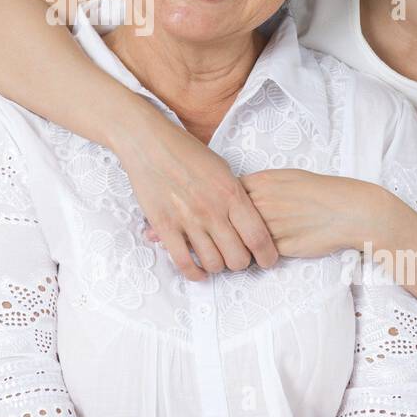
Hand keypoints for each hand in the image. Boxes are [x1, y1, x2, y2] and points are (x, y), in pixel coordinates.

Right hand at [116, 118, 279, 280]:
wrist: (149, 143)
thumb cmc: (187, 153)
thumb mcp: (222, 169)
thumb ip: (236, 196)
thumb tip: (249, 221)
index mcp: (231, 193)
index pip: (258, 237)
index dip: (267, 256)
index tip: (267, 261)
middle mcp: (212, 210)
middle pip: (238, 257)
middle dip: (241, 263)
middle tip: (236, 257)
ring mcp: (188, 220)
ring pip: (213, 264)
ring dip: (218, 267)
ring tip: (216, 260)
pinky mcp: (164, 227)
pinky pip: (184, 263)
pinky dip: (194, 273)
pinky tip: (198, 271)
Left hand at [145, 169, 383, 259]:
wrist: (348, 209)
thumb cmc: (316, 194)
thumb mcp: (282, 181)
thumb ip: (256, 187)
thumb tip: (235, 190)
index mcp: (255, 183)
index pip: (212, 189)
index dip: (185, 197)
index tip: (157, 198)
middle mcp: (255, 202)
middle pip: (208, 212)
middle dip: (177, 222)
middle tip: (148, 232)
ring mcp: (264, 223)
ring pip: (221, 236)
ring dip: (192, 245)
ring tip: (167, 249)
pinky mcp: (276, 244)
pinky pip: (243, 256)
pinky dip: (223, 262)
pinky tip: (204, 268)